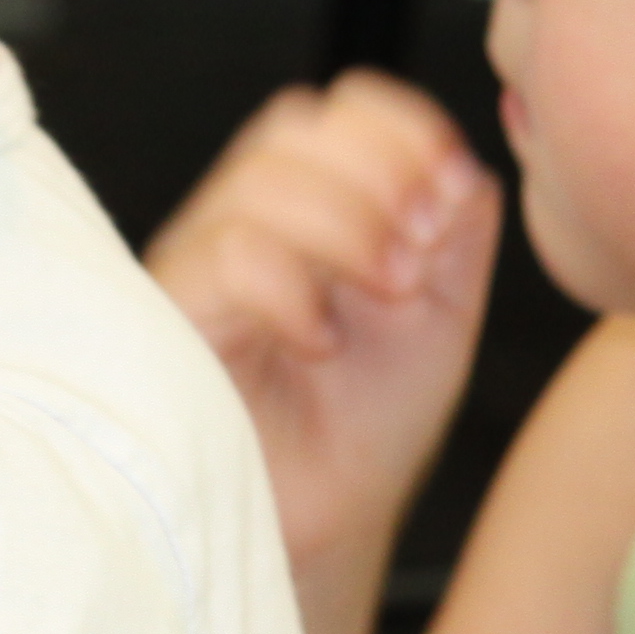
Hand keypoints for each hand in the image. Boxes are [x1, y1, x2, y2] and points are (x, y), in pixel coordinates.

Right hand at [145, 72, 498, 573]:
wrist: (326, 521)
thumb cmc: (369, 422)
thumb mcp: (445, 310)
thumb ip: (460, 227)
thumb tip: (461, 161)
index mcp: (310, 204)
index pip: (335, 111)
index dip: (400, 129)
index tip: (452, 188)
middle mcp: (244, 219)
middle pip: (293, 127)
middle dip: (379, 172)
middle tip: (422, 247)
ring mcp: (200, 262)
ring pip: (261, 183)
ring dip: (348, 225)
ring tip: (392, 288)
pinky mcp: (172, 315)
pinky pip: (226, 256)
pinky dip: (292, 285)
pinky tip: (321, 339)